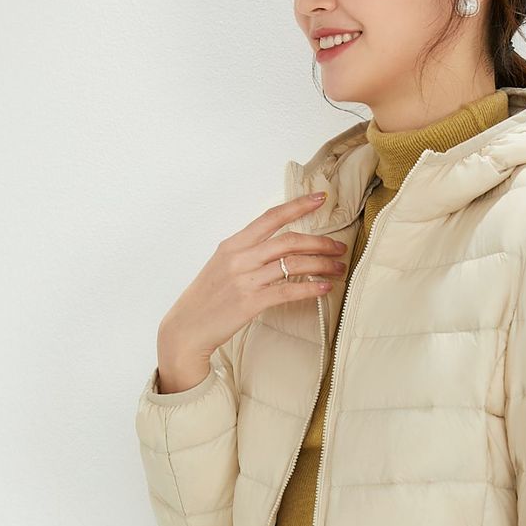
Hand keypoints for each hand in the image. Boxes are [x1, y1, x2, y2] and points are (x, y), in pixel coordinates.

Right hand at [157, 191, 350, 384]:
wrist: (186, 328)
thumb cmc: (207, 298)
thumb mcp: (221, 265)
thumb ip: (247, 253)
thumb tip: (277, 247)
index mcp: (233, 244)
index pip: (270, 217)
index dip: (298, 206)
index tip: (320, 198)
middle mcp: (239, 258)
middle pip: (289, 240)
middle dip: (320, 242)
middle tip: (339, 247)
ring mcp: (245, 280)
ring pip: (293, 264)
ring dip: (322, 264)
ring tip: (339, 268)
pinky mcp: (250, 303)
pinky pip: (287, 291)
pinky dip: (310, 288)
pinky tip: (325, 288)